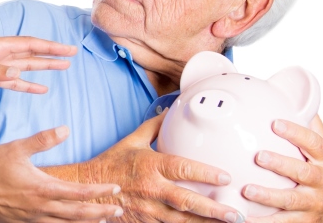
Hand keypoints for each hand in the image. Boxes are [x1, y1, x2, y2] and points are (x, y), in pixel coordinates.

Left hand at [0, 37, 76, 94]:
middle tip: (73, 55)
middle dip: (52, 54)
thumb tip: (17, 73)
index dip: (50, 47)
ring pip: (26, 67)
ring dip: (44, 68)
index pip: (29, 45)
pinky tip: (41, 89)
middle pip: (32, 54)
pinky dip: (28, 86)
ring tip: (64, 67)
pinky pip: (14, 83)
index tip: (68, 49)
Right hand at [0, 126, 123, 221]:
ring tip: (102, 220)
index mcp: (43, 189)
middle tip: (118, 212)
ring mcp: (32, 219)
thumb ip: (43, 139)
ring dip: (86, 222)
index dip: (100, 192)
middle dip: (101, 213)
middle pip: (79, 215)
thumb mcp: (17, 148)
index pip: (80, 193)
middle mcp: (41, 208)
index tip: (115, 189)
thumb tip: (66, 129)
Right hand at [70, 111, 244, 222]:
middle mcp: (151, 188)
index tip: (226, 178)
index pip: (182, 169)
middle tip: (234, 213)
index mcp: (150, 165)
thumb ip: (154, 126)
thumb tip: (171, 110)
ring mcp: (148, 209)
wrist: (87, 190)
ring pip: (181, 220)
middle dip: (212, 209)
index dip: (205, 174)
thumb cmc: (111, 164)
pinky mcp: (144, 222)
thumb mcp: (132, 140)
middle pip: (186, 201)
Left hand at [243, 116, 322, 222]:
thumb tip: (297, 99)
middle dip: (281, 164)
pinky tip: (243, 218)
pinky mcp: (303, 222)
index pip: (314, 143)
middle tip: (259, 156)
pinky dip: (262, 222)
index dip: (296, 133)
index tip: (276, 123)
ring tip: (248, 190)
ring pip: (290, 201)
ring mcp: (314, 204)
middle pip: (302, 172)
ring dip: (268, 196)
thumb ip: (313, 130)